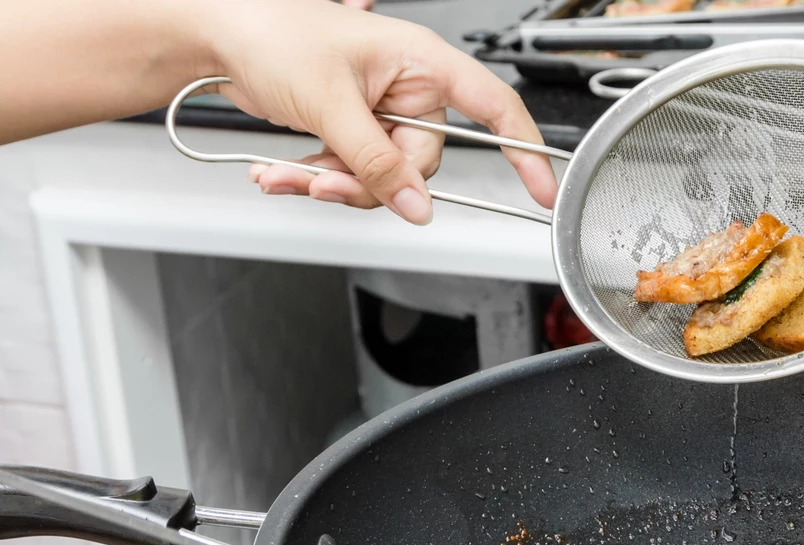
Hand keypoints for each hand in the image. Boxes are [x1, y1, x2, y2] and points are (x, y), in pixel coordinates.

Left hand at [206, 0, 555, 224]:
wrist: (214, 36)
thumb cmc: (271, 33)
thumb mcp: (330, 104)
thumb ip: (376, 163)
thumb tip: (416, 206)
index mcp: (420, 61)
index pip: (492, 107)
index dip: (524, 150)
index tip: (543, 188)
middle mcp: (405, 87)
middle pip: (420, 163)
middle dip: (371, 183)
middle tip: (327, 181)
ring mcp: (377, 111)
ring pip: (383, 177)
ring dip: (334, 185)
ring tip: (289, 174)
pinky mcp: (350, 129)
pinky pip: (353, 173)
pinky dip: (317, 178)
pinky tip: (281, 170)